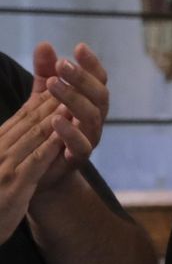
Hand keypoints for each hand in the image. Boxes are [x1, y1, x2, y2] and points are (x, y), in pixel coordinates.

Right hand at [0, 89, 65, 240]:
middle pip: (30, 120)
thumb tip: (27, 133)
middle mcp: (1, 149)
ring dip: (53, 117)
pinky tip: (63, 136)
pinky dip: (49, 146)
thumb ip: (12, 149)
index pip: (23, 117)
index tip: (61, 82)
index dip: (42, 99)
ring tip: (72, 100)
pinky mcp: (14, 183)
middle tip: (71, 80)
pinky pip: (35, 161)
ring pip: (33, 135)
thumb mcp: (2, 170)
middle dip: (51, 99)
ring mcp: (6, 166)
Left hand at [30, 42, 108, 191]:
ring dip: (73, 98)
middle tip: (62, 64)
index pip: (99, 79)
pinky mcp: (78, 158)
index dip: (92, 64)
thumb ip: (45, 72)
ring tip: (53, 84)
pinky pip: (81, 145)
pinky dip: (69, 132)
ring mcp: (90, 138)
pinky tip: (54, 119)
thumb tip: (45, 44)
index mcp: (90, 102)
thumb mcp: (42, 97)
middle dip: (82, 78)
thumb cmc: (46, 130)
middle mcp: (95, 119)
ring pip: (92, 116)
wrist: (41, 171)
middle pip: (100, 95)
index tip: (79, 47)